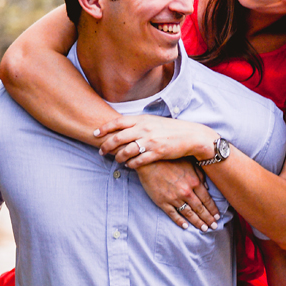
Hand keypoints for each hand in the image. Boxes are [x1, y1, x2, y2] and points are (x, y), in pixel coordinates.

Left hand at [95, 115, 215, 167]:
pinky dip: (131, 164)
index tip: (95, 133)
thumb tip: (122, 127)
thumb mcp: (153, 121)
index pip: (118, 122)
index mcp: (142, 119)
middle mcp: (144, 129)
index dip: (104, 128)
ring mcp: (150, 141)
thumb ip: (138, 123)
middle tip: (101, 151)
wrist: (190, 136)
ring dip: (118, 157)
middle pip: (118, 138)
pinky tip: (129, 165)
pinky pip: (138, 161)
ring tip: (116, 160)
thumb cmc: (170, 129)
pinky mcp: (157, 153)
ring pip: (126, 151)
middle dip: (106, 146)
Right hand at [135, 160, 221, 230]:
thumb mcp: (189, 163)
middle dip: (208, 219)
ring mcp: (174, 198)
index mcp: (194, 182)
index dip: (213, 209)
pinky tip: (186, 226)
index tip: (218, 216)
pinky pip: (173, 214)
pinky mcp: (162, 202)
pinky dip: (180, 221)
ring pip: (189, 214)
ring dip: (197, 222)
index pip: (207, 199)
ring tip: (204, 229)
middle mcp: (186, 192)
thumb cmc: (170, 158)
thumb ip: (199, 174)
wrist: (149, 160)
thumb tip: (207, 186)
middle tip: (214, 226)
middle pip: (200, 209)